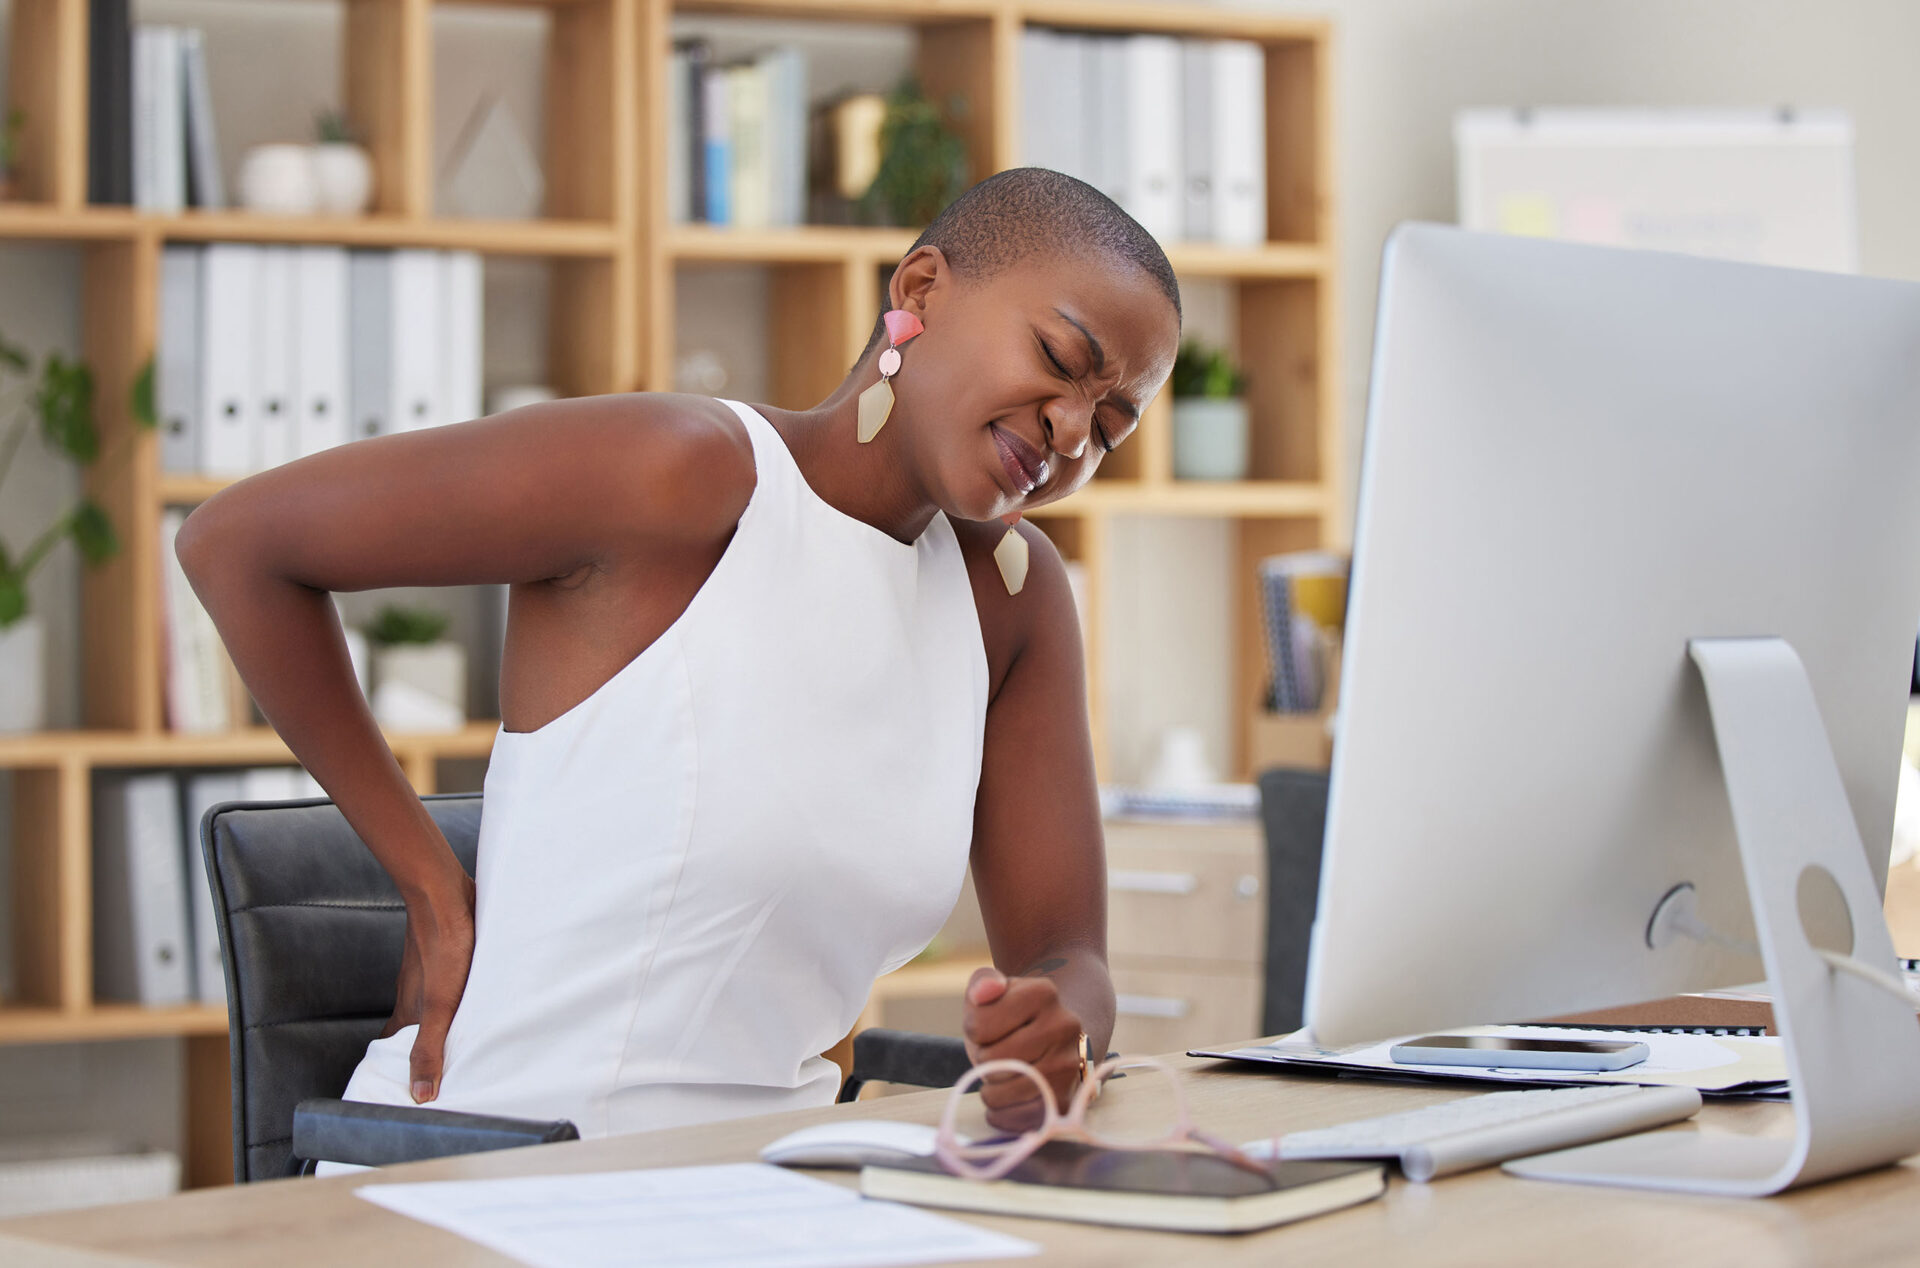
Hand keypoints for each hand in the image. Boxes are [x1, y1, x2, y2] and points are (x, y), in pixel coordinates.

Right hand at [382, 871, 476, 1103]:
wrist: (443, 896)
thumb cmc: (443, 949)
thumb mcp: (440, 1006)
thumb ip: (429, 1048)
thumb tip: (421, 1094)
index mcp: (409, 1012)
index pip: (395, 1050)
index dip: (400, 1070)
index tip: (411, 1091)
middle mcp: (413, 996)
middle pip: (414, 1030)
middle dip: (425, 1051)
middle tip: (444, 1071)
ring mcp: (428, 974)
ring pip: (430, 1007)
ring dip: (444, 1024)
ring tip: (465, 1040)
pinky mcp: (446, 956)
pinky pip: (448, 985)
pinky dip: (457, 999)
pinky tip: (476, 999)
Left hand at [961, 967, 1086, 1133]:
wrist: (1055, 1037)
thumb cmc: (1012, 1015)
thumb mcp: (994, 992)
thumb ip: (983, 982)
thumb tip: (985, 990)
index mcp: (1043, 993)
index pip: (978, 1025)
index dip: (974, 1029)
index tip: (990, 1027)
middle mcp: (1064, 1026)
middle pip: (991, 1059)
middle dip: (983, 1058)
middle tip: (997, 1052)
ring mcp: (1068, 1065)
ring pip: (1002, 1091)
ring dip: (990, 1088)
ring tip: (1002, 1074)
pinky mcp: (1066, 1099)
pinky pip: (1017, 1118)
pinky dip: (1002, 1113)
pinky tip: (1007, 1098)